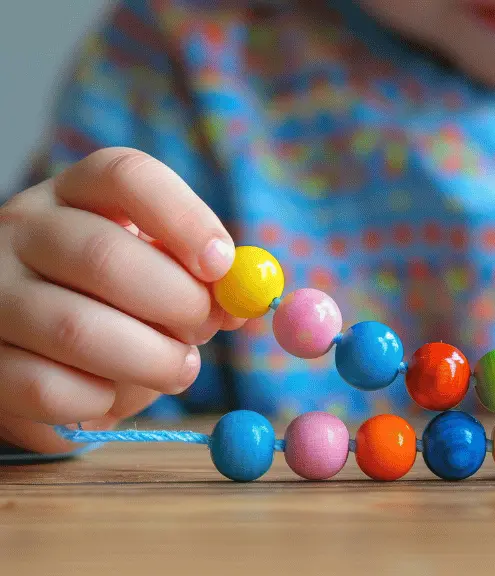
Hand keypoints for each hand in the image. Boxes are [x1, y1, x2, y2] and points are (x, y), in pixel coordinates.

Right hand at [0, 148, 244, 452]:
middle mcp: (22, 230)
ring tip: (178, 369)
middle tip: (204, 329)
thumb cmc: (112, 300)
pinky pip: (47, 387)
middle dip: (176, 303)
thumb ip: (199, 280)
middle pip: (103, 256)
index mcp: (76, 193)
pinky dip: (99, 399)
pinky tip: (113, 392)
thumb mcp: (155, 271)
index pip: (126, 177)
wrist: (27, 346)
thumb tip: (246, 304)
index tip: (222, 264)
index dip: (184, 218)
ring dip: (149, 360)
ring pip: (75, 328)